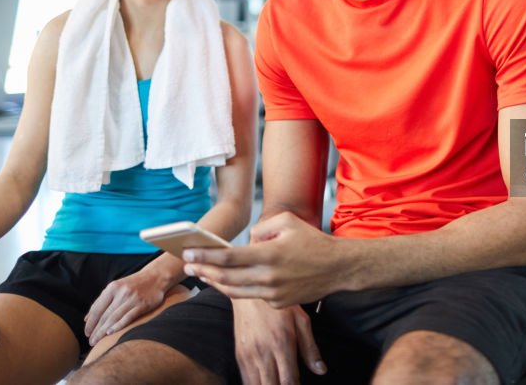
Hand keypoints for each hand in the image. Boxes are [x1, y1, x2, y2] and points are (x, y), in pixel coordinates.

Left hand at [84, 269, 167, 344]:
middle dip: (96, 330)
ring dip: (103, 331)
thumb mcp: (116, 287)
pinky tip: (111, 333)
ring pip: (114, 317)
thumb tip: (87, 319)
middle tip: (90, 342)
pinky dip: (118, 325)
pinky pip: (128, 317)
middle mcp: (121, 292)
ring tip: (97, 342)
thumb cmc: (133, 284)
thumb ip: (102, 301)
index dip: (90, 322)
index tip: (86, 333)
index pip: (97, 308)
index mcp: (112, 288)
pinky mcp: (142, 304)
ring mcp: (132, 298)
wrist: (156, 276)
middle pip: (105, 315)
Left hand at [184, 212, 341, 306]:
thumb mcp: (288, 222)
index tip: (188, 254)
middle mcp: (270, 277)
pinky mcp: (279, 304)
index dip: (206, 256)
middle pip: (227, 277)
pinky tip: (227, 281)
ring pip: (236, 291)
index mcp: (270, 254)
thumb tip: (246, 242)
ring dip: (215, 283)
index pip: (229, 258)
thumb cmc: (313, 241)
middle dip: (203, 271)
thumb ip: (262, 228)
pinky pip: (253, 295)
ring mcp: (274, 293)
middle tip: (187, 266)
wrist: (338, 268)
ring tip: (202, 275)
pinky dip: (238, 288)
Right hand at [232, 298, 325, 384]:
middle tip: (289, 384)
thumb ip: (310, 348)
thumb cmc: (277, 302)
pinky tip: (264, 382)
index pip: (289, 382)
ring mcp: (248, 356)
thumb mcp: (301, 320)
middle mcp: (263, 354)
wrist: (250, 289)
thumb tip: (320, 370)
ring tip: (276, 383)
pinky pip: (245, 379)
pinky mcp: (239, 355)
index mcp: (281, 345)